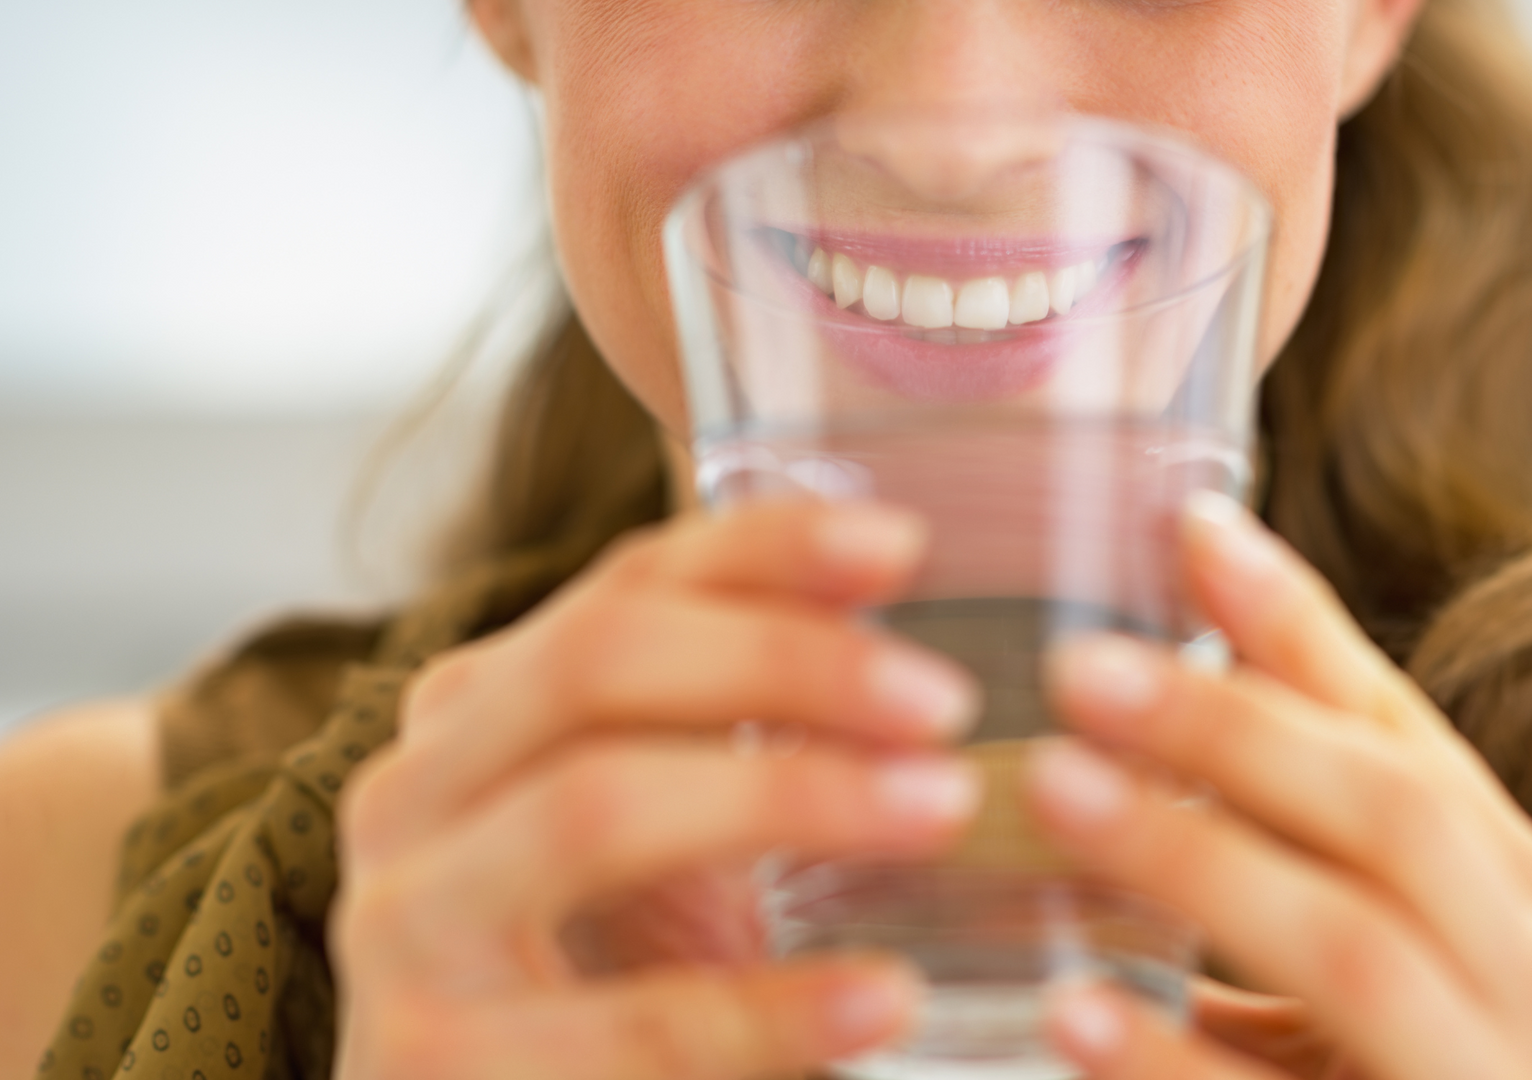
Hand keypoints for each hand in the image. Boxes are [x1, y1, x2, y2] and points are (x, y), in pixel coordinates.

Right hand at [330, 500, 982, 1079]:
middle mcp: (414, 794)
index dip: (763, 550)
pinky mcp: (435, 1067)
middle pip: (595, 663)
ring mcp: (405, 931)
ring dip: (790, 793)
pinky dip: (774, 1009)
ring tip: (938, 808)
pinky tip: (884, 997)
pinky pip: (634, 1024)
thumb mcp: (664, 822)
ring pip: (595, 809)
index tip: (903, 545)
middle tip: (941, 701)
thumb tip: (878, 582)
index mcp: (475, 711)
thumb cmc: (600, 969)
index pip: (622, 587)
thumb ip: (732, 707)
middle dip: (784, 661)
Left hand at [1027, 492, 1531, 1079]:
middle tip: (1078, 666)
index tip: (1184, 525)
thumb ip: (1320, 845)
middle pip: (1393, 814)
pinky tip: (1074, 1014)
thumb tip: (1181, 690)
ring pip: (1355, 945)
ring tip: (1054, 789)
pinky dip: (1178, 1064)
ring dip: (1196, 858)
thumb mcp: (1410, 955)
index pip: (1409, 732)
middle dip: (1233, 727)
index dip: (1294, 625)